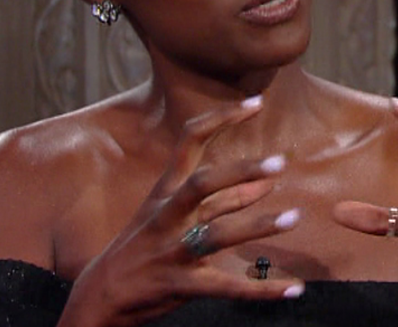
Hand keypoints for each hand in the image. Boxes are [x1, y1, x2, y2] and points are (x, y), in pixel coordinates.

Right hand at [60, 97, 304, 326]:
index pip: (190, 140)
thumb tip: (265, 183)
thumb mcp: (174, 215)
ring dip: (257, 225)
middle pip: (202, 184)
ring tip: (294, 218)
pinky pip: (226, 286)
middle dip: (240, 171)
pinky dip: (263, 288)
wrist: (103, 293)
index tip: (254, 103)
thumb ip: (222, 200)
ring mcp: (172, 249)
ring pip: (217, 234)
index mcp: (166, 190)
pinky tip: (294, 288)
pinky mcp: (180, 284)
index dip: (221, 119)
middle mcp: (168, 215)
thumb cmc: (144, 246)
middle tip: (279, 163)